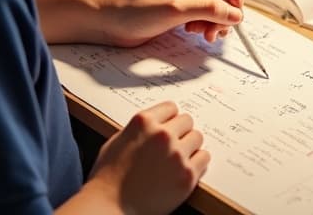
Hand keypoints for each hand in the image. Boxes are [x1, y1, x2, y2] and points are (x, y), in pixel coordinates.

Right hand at [85, 101, 208, 214]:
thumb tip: (153, 126)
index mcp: (144, 122)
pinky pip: (204, 157)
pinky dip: (197, 162)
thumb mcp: (117, 141)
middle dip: (180, 131)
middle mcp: (162, 135)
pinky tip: (186, 168)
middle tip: (174, 143)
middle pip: (187, 121)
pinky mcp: (187, 175)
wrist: (111, 206)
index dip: (169, 118)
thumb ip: (139, 129)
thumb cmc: (108, 178)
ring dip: (190, 146)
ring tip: (179, 157)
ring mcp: (177, 154)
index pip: (171, 107)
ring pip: (197, 137)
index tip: (170, 126)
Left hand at [105, 0, 245, 46]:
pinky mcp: (186, 2)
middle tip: (225, 24)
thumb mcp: (174, 9)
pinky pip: (209, 10)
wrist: (110, 23)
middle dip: (227, 4)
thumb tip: (236, 15)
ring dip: (218, 17)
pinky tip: (196, 30)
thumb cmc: (132, 8)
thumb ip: (209, 10)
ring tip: (207, 33)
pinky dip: (209, 22)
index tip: (236, 1)